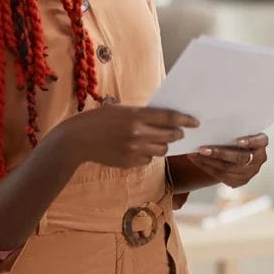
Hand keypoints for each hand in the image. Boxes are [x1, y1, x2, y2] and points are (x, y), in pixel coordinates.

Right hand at [55, 103, 198, 169]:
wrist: (77, 139)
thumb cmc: (99, 119)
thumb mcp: (121, 110)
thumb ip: (142, 114)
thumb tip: (165, 118)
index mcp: (137, 116)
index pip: (170, 118)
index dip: (186, 120)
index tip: (195, 122)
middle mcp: (138, 134)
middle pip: (170, 136)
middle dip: (177, 133)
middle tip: (179, 132)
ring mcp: (134, 150)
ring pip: (161, 149)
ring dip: (163, 144)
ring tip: (155, 139)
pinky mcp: (129, 163)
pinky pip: (148, 159)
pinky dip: (148, 154)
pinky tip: (138, 148)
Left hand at [186, 133, 268, 188]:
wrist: (234, 152)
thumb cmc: (234, 136)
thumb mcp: (237, 130)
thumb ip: (231, 129)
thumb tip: (211, 123)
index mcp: (261, 143)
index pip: (260, 141)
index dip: (251, 142)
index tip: (239, 141)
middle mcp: (259, 158)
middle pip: (239, 157)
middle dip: (219, 153)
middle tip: (202, 149)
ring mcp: (250, 172)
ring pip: (228, 168)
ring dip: (209, 162)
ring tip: (195, 155)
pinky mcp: (240, 181)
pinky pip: (221, 176)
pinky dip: (207, 168)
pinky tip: (197, 161)